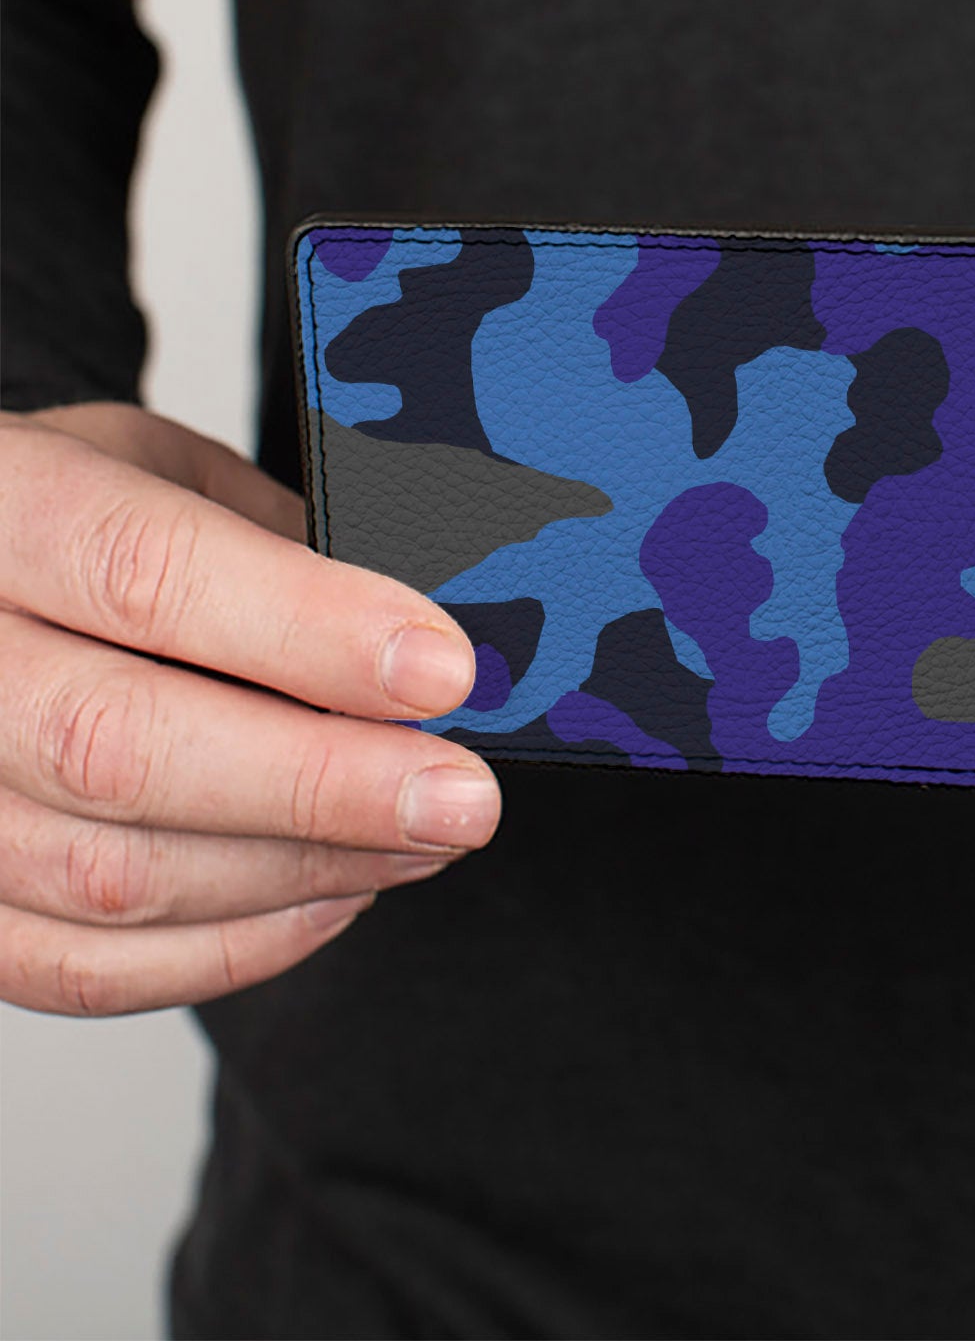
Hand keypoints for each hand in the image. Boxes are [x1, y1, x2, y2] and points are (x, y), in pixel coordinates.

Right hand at [0, 403, 498, 1013]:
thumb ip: (273, 544)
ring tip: (425, 837)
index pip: (146, 575)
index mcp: (3, 510)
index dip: (308, 630)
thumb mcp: (164, 472)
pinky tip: (333, 893)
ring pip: (108, 877)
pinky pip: (80, 966)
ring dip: (301, 871)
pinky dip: (229, 947)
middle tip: (464, 796)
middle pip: (120, 748)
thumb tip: (428, 639)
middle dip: (325, 784)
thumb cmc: (68, 517)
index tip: (441, 670)